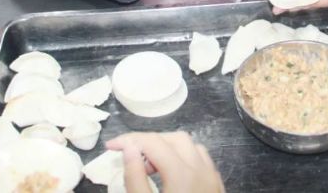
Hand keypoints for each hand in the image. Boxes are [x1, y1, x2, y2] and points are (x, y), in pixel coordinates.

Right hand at [107, 132, 223, 192]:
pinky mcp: (217, 187)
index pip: (153, 143)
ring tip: (149, 167)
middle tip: (131, 158)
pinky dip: (184, 158)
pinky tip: (171, 174)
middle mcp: (202, 171)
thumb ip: (135, 178)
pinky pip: (202, 160)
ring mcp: (213, 178)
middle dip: (150, 142)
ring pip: (191, 147)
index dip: (129, 140)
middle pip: (175, 139)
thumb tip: (128, 148)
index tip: (110, 147)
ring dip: (169, 148)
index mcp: (183, 175)